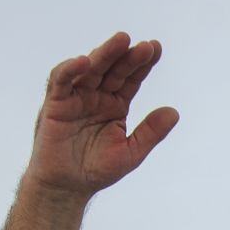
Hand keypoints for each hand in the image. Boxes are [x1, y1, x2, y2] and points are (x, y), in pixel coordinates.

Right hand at [25, 34, 180, 195]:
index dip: (143, 64)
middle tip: (145, 46)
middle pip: (114, 69)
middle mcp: (97, 96)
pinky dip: (70, 69)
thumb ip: (151, 133)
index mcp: (116, 104)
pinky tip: (85, 61)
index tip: (156, 48)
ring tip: (122, 42)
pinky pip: (61, 80)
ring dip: (105, 54)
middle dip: (128, 56)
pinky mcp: (55, 102)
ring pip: (91, 69)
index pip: (131, 79)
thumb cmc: (97, 169)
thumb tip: (174, 112)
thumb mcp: (130, 152)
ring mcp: (76, 97)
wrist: (67, 187)